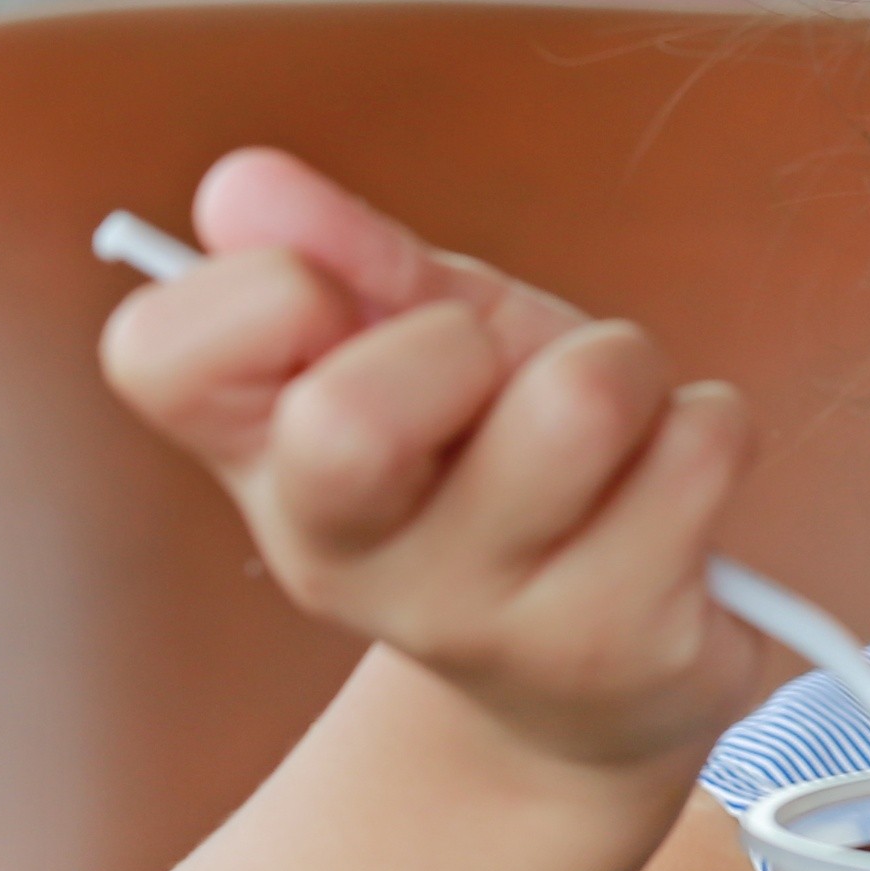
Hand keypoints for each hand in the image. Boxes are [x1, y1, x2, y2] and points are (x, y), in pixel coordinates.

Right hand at [98, 147, 766, 773]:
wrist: (595, 685)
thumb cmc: (503, 465)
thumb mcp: (426, 342)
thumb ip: (347, 258)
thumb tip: (243, 185)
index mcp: (263, 461)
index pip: (161, 352)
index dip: (271, 283)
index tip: (344, 303)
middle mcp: (342, 559)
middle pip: (348, 419)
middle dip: (464, 338)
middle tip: (494, 372)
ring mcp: (478, 621)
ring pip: (580, 402)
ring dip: (624, 365)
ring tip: (610, 422)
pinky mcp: (621, 649)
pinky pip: (701, 448)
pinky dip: (708, 427)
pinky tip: (667, 494)